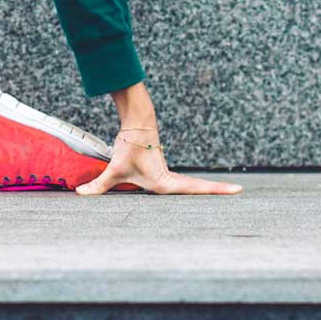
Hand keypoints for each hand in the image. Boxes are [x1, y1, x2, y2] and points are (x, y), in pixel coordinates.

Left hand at [75, 127, 243, 195]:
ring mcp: (170, 176)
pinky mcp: (166, 172)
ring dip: (210, 190)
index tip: (235, 190)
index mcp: (164, 182)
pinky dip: (198, 187)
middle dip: (218, 192)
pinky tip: (205, 192)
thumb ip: (99, 185)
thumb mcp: (115, 168)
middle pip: (198, 189)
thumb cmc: (129, 146)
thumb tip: (80, 195)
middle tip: (240, 192)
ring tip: (232, 193)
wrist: (137, 123)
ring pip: (193, 186)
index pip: (192, 189)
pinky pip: (185, 182)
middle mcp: (170, 180)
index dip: (213, 191)